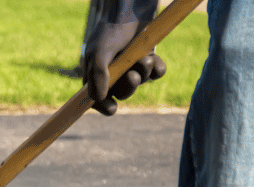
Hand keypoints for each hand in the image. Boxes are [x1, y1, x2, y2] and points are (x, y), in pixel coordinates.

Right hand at [82, 0, 165, 115]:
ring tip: (143, 58)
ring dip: (143, 73)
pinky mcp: (148, 58)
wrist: (132, 10)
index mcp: (97, 73)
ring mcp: (132, 66)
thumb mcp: (99, 52)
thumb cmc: (112, 29)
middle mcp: (115, 72)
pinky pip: (155, 74)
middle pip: (122, 93)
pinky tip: (155, 59)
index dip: (103, 105)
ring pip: (140, 83)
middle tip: (133, 77)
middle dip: (129, 88)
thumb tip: (98, 98)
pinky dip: (157, 69)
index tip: (112, 108)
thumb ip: (98, 76)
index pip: (96, 97)